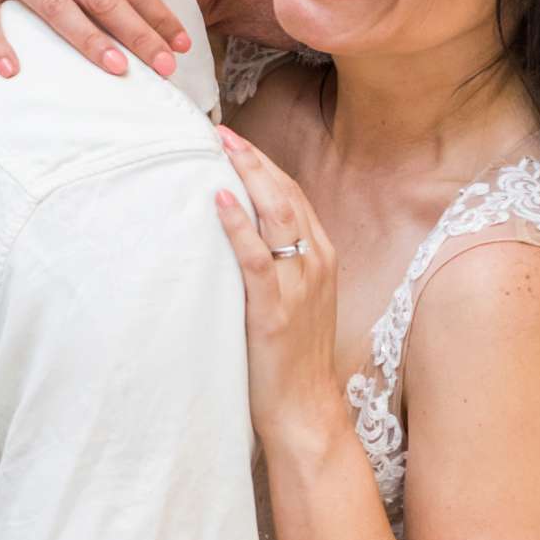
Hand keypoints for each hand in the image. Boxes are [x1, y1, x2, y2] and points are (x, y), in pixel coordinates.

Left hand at [214, 129, 344, 454]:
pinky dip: (239, 226)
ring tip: (219, 148)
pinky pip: (257, 259)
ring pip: (277, 216)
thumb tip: (239, 234)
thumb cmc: (292, 358)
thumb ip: (277, 265)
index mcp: (321, 258)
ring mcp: (299, 286)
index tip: (233, 139)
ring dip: (247, 177)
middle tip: (219, 130)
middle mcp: (316, 264)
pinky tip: (220, 201)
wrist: (306, 410)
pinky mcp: (276, 311)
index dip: (263, 165)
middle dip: (253, 159)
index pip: (293, 196)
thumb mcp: (294, 301)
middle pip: (286, 195)